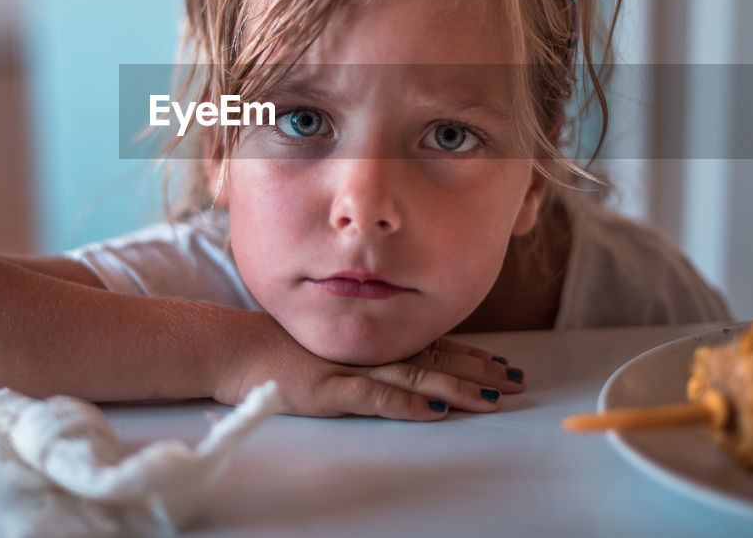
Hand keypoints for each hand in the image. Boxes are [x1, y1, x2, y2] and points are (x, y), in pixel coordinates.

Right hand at [213, 313, 526, 419]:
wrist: (236, 348)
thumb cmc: (279, 349)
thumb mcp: (330, 347)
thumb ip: (362, 354)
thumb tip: (398, 365)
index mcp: (372, 341)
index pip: (432, 347)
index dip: (470, 355)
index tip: (502, 364)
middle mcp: (370, 350)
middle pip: (436, 360)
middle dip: (479, 371)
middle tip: (516, 382)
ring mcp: (353, 368)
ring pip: (417, 378)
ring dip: (458, 388)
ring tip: (492, 398)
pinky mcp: (331, 390)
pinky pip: (378, 398)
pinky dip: (409, 404)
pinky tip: (435, 410)